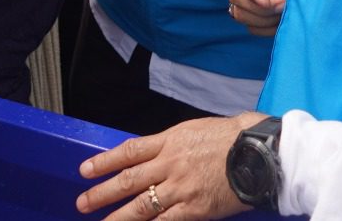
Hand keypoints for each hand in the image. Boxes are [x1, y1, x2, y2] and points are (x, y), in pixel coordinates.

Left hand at [76, 112, 260, 218]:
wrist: (258, 151)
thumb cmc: (235, 136)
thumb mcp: (198, 129)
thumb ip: (176, 142)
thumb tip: (162, 149)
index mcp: (171, 140)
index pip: (129, 151)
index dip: (104, 161)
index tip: (86, 169)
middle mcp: (170, 163)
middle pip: (128, 179)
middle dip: (102, 192)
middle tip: (82, 202)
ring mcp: (180, 187)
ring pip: (141, 205)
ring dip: (117, 217)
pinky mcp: (194, 208)